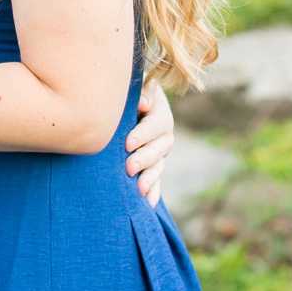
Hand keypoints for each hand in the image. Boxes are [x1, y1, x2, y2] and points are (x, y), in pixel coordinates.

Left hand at [126, 80, 174, 207]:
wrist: (133, 104)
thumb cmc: (129, 93)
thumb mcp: (137, 87)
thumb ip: (142, 93)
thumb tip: (143, 104)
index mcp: (160, 114)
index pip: (154, 125)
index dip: (143, 134)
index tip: (128, 144)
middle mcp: (164, 135)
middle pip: (159, 148)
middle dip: (144, 159)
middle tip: (129, 167)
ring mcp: (161, 152)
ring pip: (159, 166)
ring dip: (150, 178)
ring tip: (139, 189)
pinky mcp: (155, 164)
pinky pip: (157, 179)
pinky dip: (154, 191)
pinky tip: (149, 203)